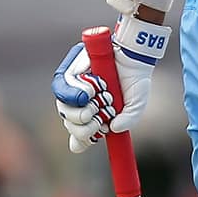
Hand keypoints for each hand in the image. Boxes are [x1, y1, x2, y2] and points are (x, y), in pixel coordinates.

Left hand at [52, 16, 169, 151]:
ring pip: (63, 109)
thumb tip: (112, 128)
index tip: (92, 140)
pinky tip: (91, 92)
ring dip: (79, 114)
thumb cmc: (134, 80)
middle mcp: (81, 103)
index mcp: (94, 113)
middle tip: (99, 121)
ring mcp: (72, 89)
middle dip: (83, 129)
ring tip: (97, 105)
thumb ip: (128, 120)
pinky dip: (75, 94)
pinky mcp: (68, 73)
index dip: (81, 141)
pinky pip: (62, 88)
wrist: (133, 55)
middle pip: (69, 124)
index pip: (78, 134)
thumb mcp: (135, 105)